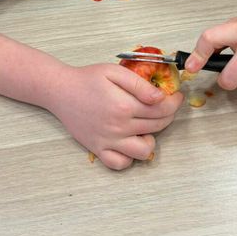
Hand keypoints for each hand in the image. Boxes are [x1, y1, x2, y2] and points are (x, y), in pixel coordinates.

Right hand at [47, 63, 183, 169]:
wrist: (60, 91)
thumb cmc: (87, 78)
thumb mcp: (114, 72)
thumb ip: (139, 84)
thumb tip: (160, 97)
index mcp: (125, 105)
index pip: (162, 109)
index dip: (174, 102)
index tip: (176, 96)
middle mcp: (119, 127)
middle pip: (157, 126)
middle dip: (168, 115)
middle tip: (165, 106)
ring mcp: (109, 141)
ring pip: (143, 151)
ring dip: (151, 139)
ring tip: (146, 127)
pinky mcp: (98, 149)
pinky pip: (120, 163)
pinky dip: (129, 158)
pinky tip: (129, 143)